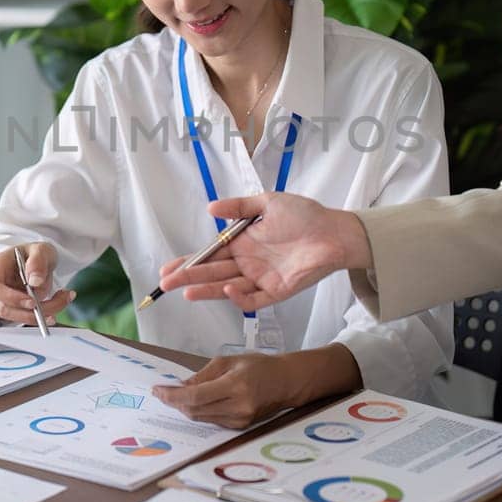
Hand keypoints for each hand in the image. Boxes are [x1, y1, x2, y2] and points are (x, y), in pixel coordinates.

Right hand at [0, 242, 73, 325]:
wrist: (36, 262)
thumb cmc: (33, 254)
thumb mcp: (40, 249)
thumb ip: (37, 261)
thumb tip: (35, 282)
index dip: (10, 298)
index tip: (32, 301)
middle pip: (4, 308)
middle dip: (29, 312)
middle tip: (52, 307)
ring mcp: (3, 301)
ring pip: (17, 316)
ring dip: (42, 313)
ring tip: (64, 299)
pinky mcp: (15, 309)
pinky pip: (27, 316)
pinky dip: (46, 313)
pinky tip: (61, 302)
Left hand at [151, 354, 301, 427]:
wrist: (286, 382)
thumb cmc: (260, 367)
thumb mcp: (229, 361)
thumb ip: (203, 375)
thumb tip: (181, 386)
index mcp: (235, 386)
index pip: (195, 396)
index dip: (173, 395)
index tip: (158, 390)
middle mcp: (238, 407)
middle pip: (195, 410)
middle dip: (175, 402)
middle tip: (162, 392)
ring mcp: (240, 420)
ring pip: (200, 418)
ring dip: (184, 408)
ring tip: (175, 396)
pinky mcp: (239, 427)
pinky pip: (211, 420)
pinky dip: (199, 411)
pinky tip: (193, 402)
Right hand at [155, 192, 371, 311]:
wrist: (335, 231)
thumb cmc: (305, 215)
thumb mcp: (267, 203)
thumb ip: (239, 208)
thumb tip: (210, 209)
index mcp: (243, 243)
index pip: (209, 256)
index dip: (189, 261)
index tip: (167, 268)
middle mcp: (248, 263)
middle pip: (213, 274)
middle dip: (189, 278)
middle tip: (167, 283)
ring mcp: (261, 278)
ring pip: (228, 288)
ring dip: (207, 290)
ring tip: (186, 292)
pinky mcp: (278, 291)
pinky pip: (255, 298)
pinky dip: (240, 296)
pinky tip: (228, 288)